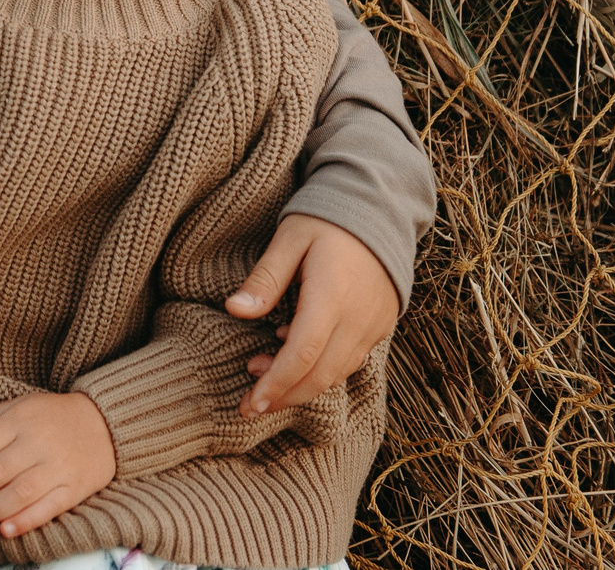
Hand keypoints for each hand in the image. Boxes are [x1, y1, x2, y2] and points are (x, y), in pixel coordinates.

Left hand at [0, 391, 115, 542]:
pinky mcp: (75, 488)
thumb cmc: (52, 416)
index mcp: (19, 419)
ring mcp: (57, 466)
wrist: (106, 423)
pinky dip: (26, 520)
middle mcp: (36, 443)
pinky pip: (49, 507)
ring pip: (18, 493)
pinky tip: (6, 531)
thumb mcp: (17, 406)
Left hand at [225, 214, 398, 414]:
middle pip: (320, 375)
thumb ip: (264, 278)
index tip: (250, 404)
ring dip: (300, 384)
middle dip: (284, 396)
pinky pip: (351, 360)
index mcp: (332, 295)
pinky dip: (322, 368)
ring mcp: (374, 324)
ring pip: (337, 373)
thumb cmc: (327, 219)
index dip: (276, 384)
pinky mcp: (380, 325)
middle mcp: (358, 317)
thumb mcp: (289, 238)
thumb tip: (234, 310)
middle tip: (250, 404)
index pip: (302, 355)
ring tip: (262, 372)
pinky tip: (293, 353)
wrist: (380, 209)